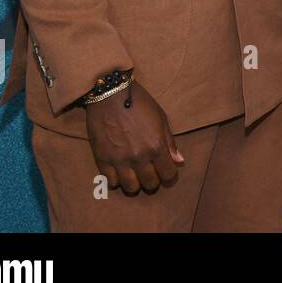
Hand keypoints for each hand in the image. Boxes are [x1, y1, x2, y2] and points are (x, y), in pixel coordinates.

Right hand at [84, 79, 183, 194]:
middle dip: (152, 181)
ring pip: (130, 187)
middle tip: (150, 173)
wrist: (110, 94)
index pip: (168, 174)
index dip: (169, 175)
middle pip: (149, 183)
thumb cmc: (140, 103)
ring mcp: (119, 159)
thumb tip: (179, 161)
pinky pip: (110, 181)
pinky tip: (119, 172)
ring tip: (134, 175)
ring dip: (135, 184)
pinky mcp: (102, 159)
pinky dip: (116, 180)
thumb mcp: (161, 118)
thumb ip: (170, 142)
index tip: (166, 172)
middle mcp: (139, 156)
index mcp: (156, 146)